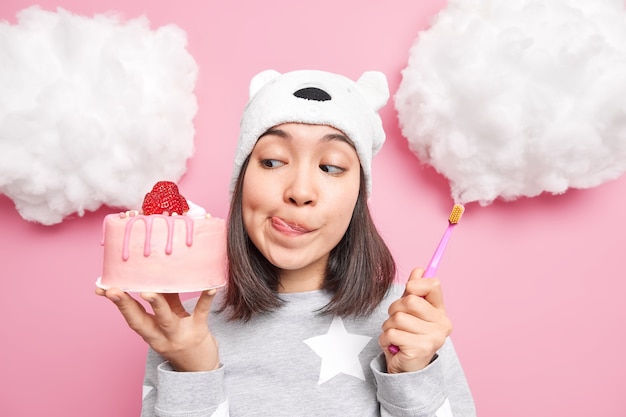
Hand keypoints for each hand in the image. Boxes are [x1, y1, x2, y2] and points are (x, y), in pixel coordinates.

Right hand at [95, 287, 219, 371]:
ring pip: (165, 319)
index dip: (117, 303)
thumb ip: (165, 300)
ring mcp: (180, 334)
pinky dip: (205, 299)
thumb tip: (159, 274)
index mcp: (151, 333)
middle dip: (126, 305)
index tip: (102, 289)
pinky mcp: (199, 331)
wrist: (202, 368)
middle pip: (140, 321)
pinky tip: (211, 287)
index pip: (130, 317)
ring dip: (156, 304)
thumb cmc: (182, 339)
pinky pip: (202, 312)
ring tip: (149, 292)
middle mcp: (162, 336)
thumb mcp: (169, 322)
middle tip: (113, 291)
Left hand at [379, 268, 452, 373]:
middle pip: (410, 300)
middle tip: (396, 321)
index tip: (408, 290)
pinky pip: (392, 333)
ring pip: (398, 317)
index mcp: (440, 312)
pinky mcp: (420, 349)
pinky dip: (385, 339)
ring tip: (395, 336)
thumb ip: (414, 291)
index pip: (433, 284)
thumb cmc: (407, 337)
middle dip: (394, 309)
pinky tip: (393, 346)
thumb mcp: (410, 311)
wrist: (405, 370)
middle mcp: (442, 324)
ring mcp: (433, 337)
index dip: (416, 284)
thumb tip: (419, 270)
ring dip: (388, 326)